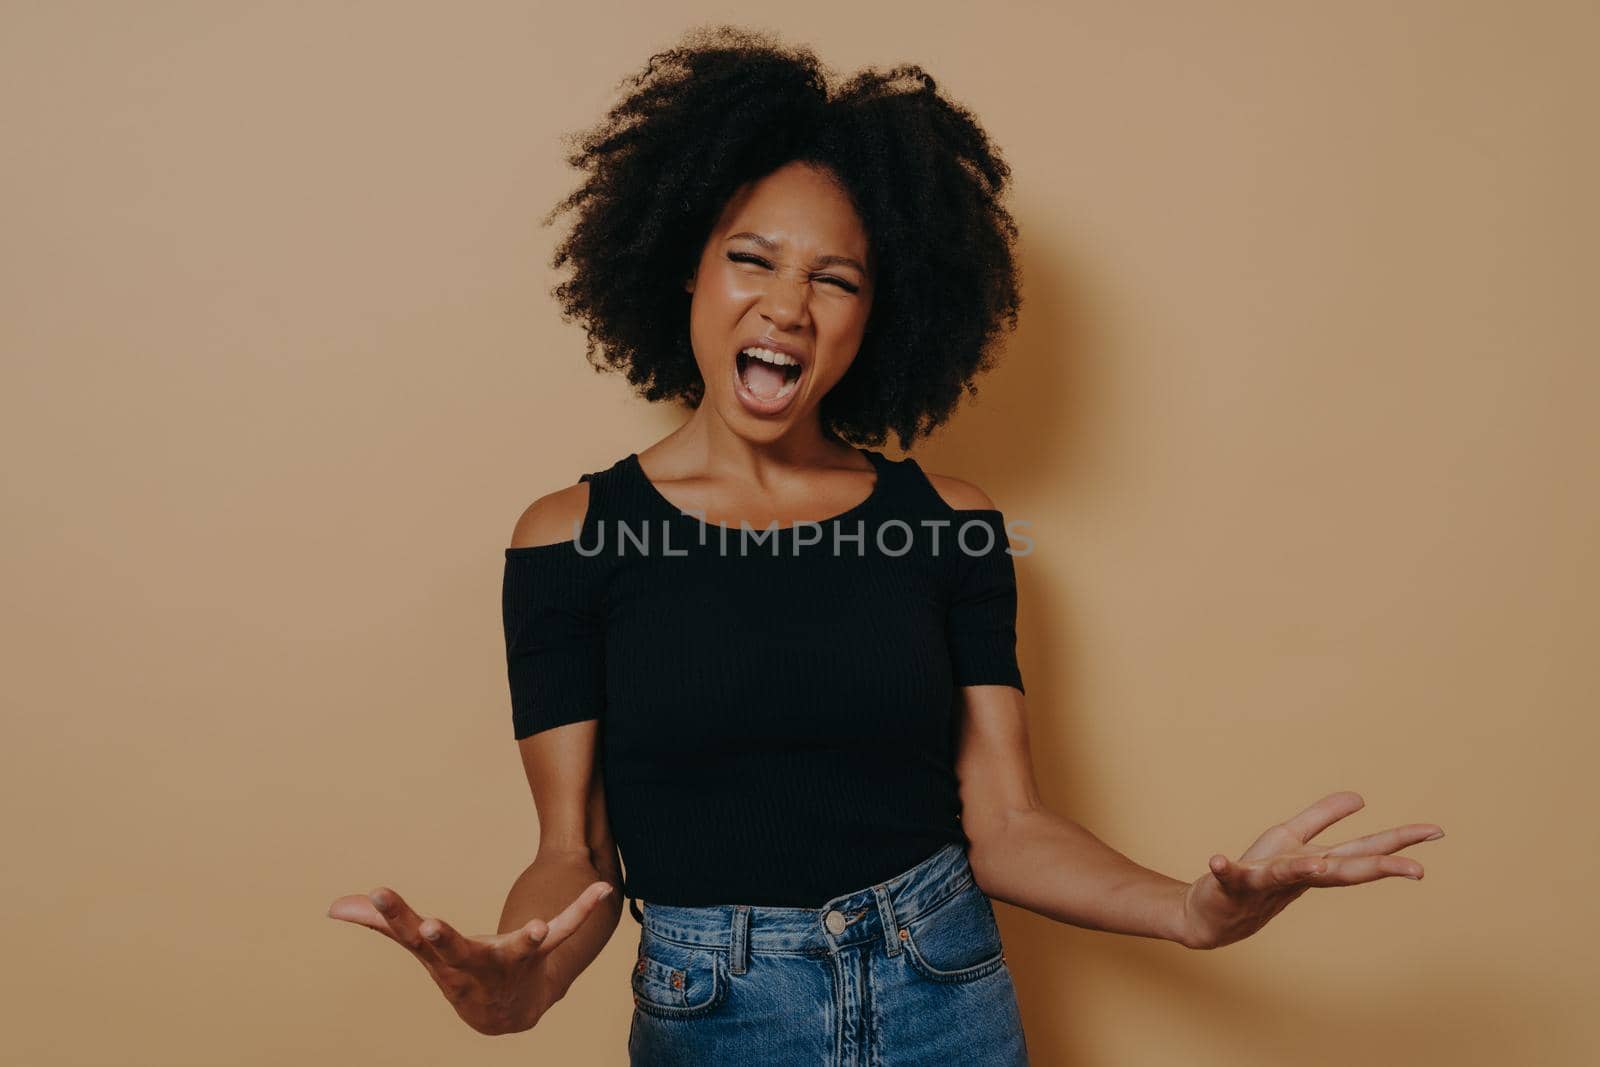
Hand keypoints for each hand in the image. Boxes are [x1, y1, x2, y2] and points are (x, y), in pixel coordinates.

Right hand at [326, 880, 614, 1034]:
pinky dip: (584, 911)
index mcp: (441, 958)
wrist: (505, 1013)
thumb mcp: (420, 947)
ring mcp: (510, 962)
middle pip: (455, 951)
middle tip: (426, 925)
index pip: (410, 934)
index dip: (393, 914)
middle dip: (441, 939)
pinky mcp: (543, 953)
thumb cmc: (458, 972)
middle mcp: (473, 964)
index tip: (377, 892)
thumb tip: (334, 907)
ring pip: (516, 950)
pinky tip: (606, 889)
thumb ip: (383, 922)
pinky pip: (567, 932)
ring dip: (526, 941)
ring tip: (535, 928)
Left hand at [1179, 790, 1442, 950]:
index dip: (1397, 840)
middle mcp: (1294, 874)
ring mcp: (1261, 882)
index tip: (1437, 832)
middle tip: (1419, 870)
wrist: (1210, 917)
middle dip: (1378, 865)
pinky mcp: (1226, 885)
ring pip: (1286, 874)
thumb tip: (1360, 797)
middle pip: (1340, 867)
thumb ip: (1322, 817)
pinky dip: (1223, 869)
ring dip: (1302, 869)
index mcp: (1312, 861)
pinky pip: (1226, 875)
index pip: (1362, 850)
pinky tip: (1218, 860)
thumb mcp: (1290, 840)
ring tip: (1320, 865)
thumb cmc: (1254, 878)